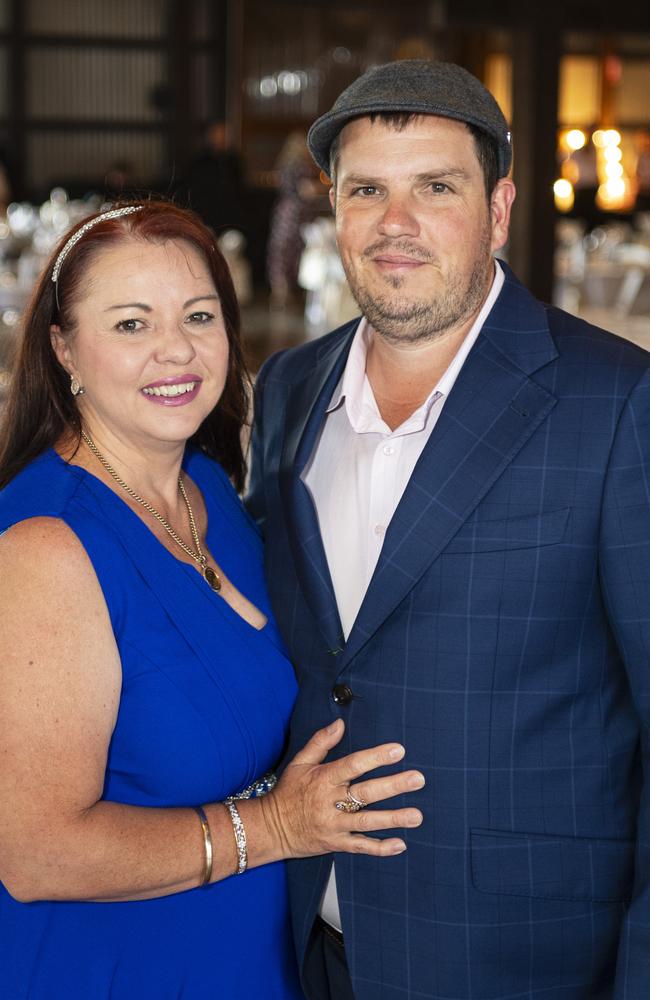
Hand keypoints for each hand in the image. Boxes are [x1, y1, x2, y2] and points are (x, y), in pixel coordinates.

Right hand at [260, 719, 423, 858]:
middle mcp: (330, 802)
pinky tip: (400, 844)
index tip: (398, 750)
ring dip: (393, 819)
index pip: (353, 765)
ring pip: (367, 822)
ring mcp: (334, 825)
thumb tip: (339, 723)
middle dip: (393, 786)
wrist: (270, 828)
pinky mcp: (335, 844)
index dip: (375, 757)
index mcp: (323, 779)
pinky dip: (380, 848)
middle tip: (417, 779)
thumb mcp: (300, 762)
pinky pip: (360, 847)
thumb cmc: (288, 792)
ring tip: (416, 815)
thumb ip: (320, 742)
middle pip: (365, 793)